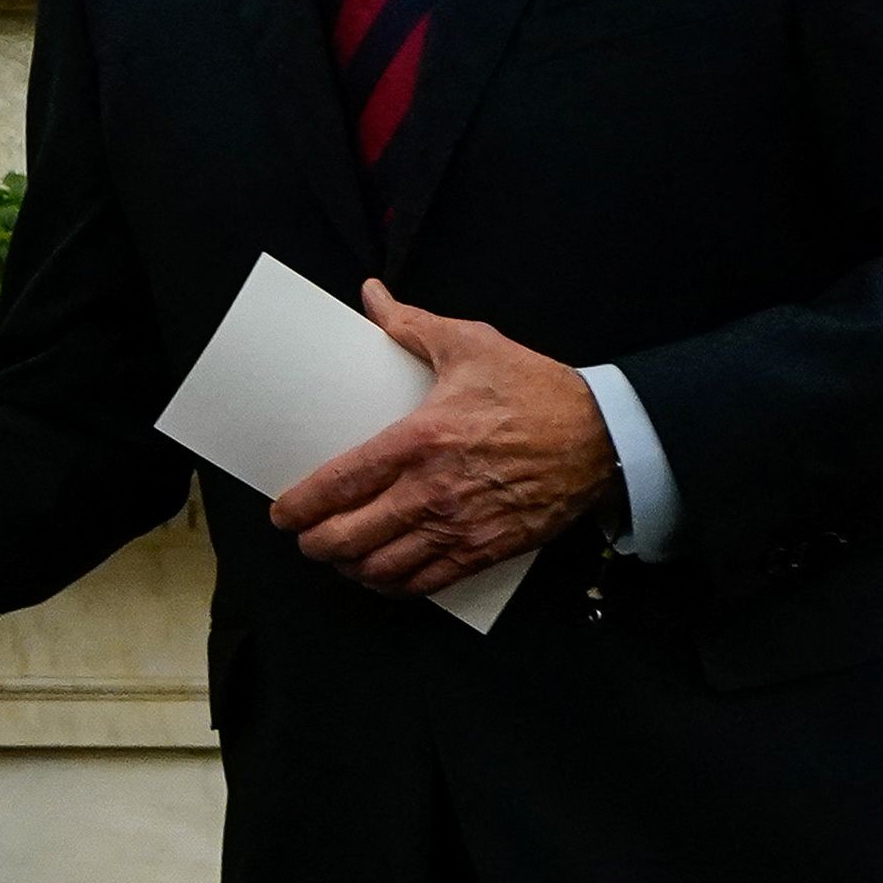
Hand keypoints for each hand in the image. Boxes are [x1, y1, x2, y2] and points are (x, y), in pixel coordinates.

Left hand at [266, 280, 618, 597]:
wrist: (601, 436)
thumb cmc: (534, 389)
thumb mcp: (470, 344)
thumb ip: (410, 325)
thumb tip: (371, 296)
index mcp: (420, 440)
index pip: (341, 483)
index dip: (301, 505)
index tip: (282, 513)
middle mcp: (433, 492)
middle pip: (351, 537)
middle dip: (317, 543)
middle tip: (306, 537)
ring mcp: (460, 528)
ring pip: (384, 570)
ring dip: (351, 569)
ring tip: (340, 556)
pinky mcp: (486, 551)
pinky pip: (426, 584)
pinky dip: (394, 586)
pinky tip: (382, 576)